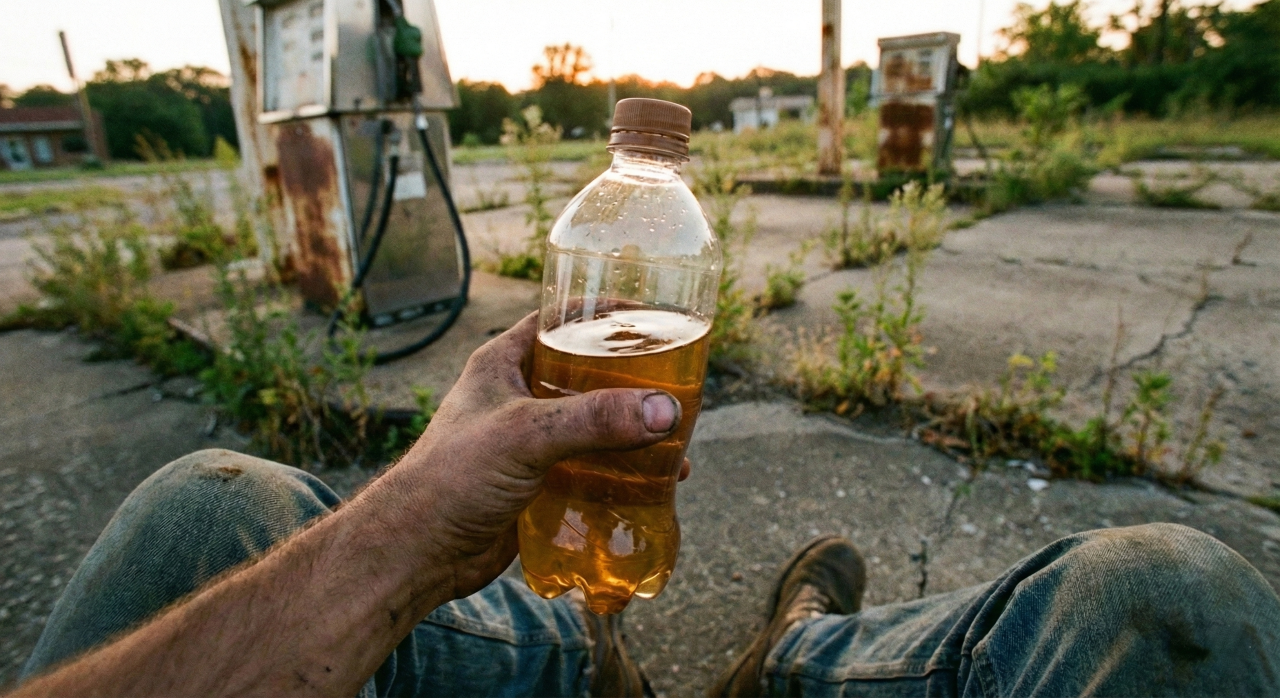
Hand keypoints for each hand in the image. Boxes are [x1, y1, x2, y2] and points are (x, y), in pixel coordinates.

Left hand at [390, 312, 686, 599]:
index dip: (604, 314)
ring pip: (596, 427)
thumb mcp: (525, 435)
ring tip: (676, 443)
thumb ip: (594, 420)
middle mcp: (520, 398)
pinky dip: (623, 475)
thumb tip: (662, 412)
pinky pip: (592, 471)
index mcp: (504, 363)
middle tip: (678, 385)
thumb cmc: (452, 478)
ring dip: (634, 434)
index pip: (560, 321)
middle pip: (589, 376)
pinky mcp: (541, 484)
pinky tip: (655, 485)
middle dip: (633, 382)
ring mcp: (531, 443)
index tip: (653, 316)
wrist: (419, 552)